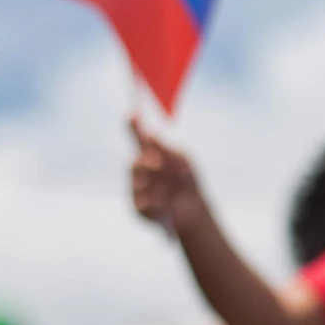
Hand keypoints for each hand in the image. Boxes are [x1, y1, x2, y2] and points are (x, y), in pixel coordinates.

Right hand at [129, 117, 205, 234]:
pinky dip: (159, 201)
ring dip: (159, 185)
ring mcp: (136, 190)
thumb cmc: (187, 183)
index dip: (134, 126)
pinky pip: (144, 201)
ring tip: (172, 191)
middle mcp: (140, 172)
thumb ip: (167, 149)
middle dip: (145, 164)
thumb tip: (152, 136)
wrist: (192, 211)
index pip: (140, 138)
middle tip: (158, 164)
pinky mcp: (137, 208)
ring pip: (139, 183)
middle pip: (135, 163)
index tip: (132, 113)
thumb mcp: (183, 161)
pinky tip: (167, 204)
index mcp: (151, 156)